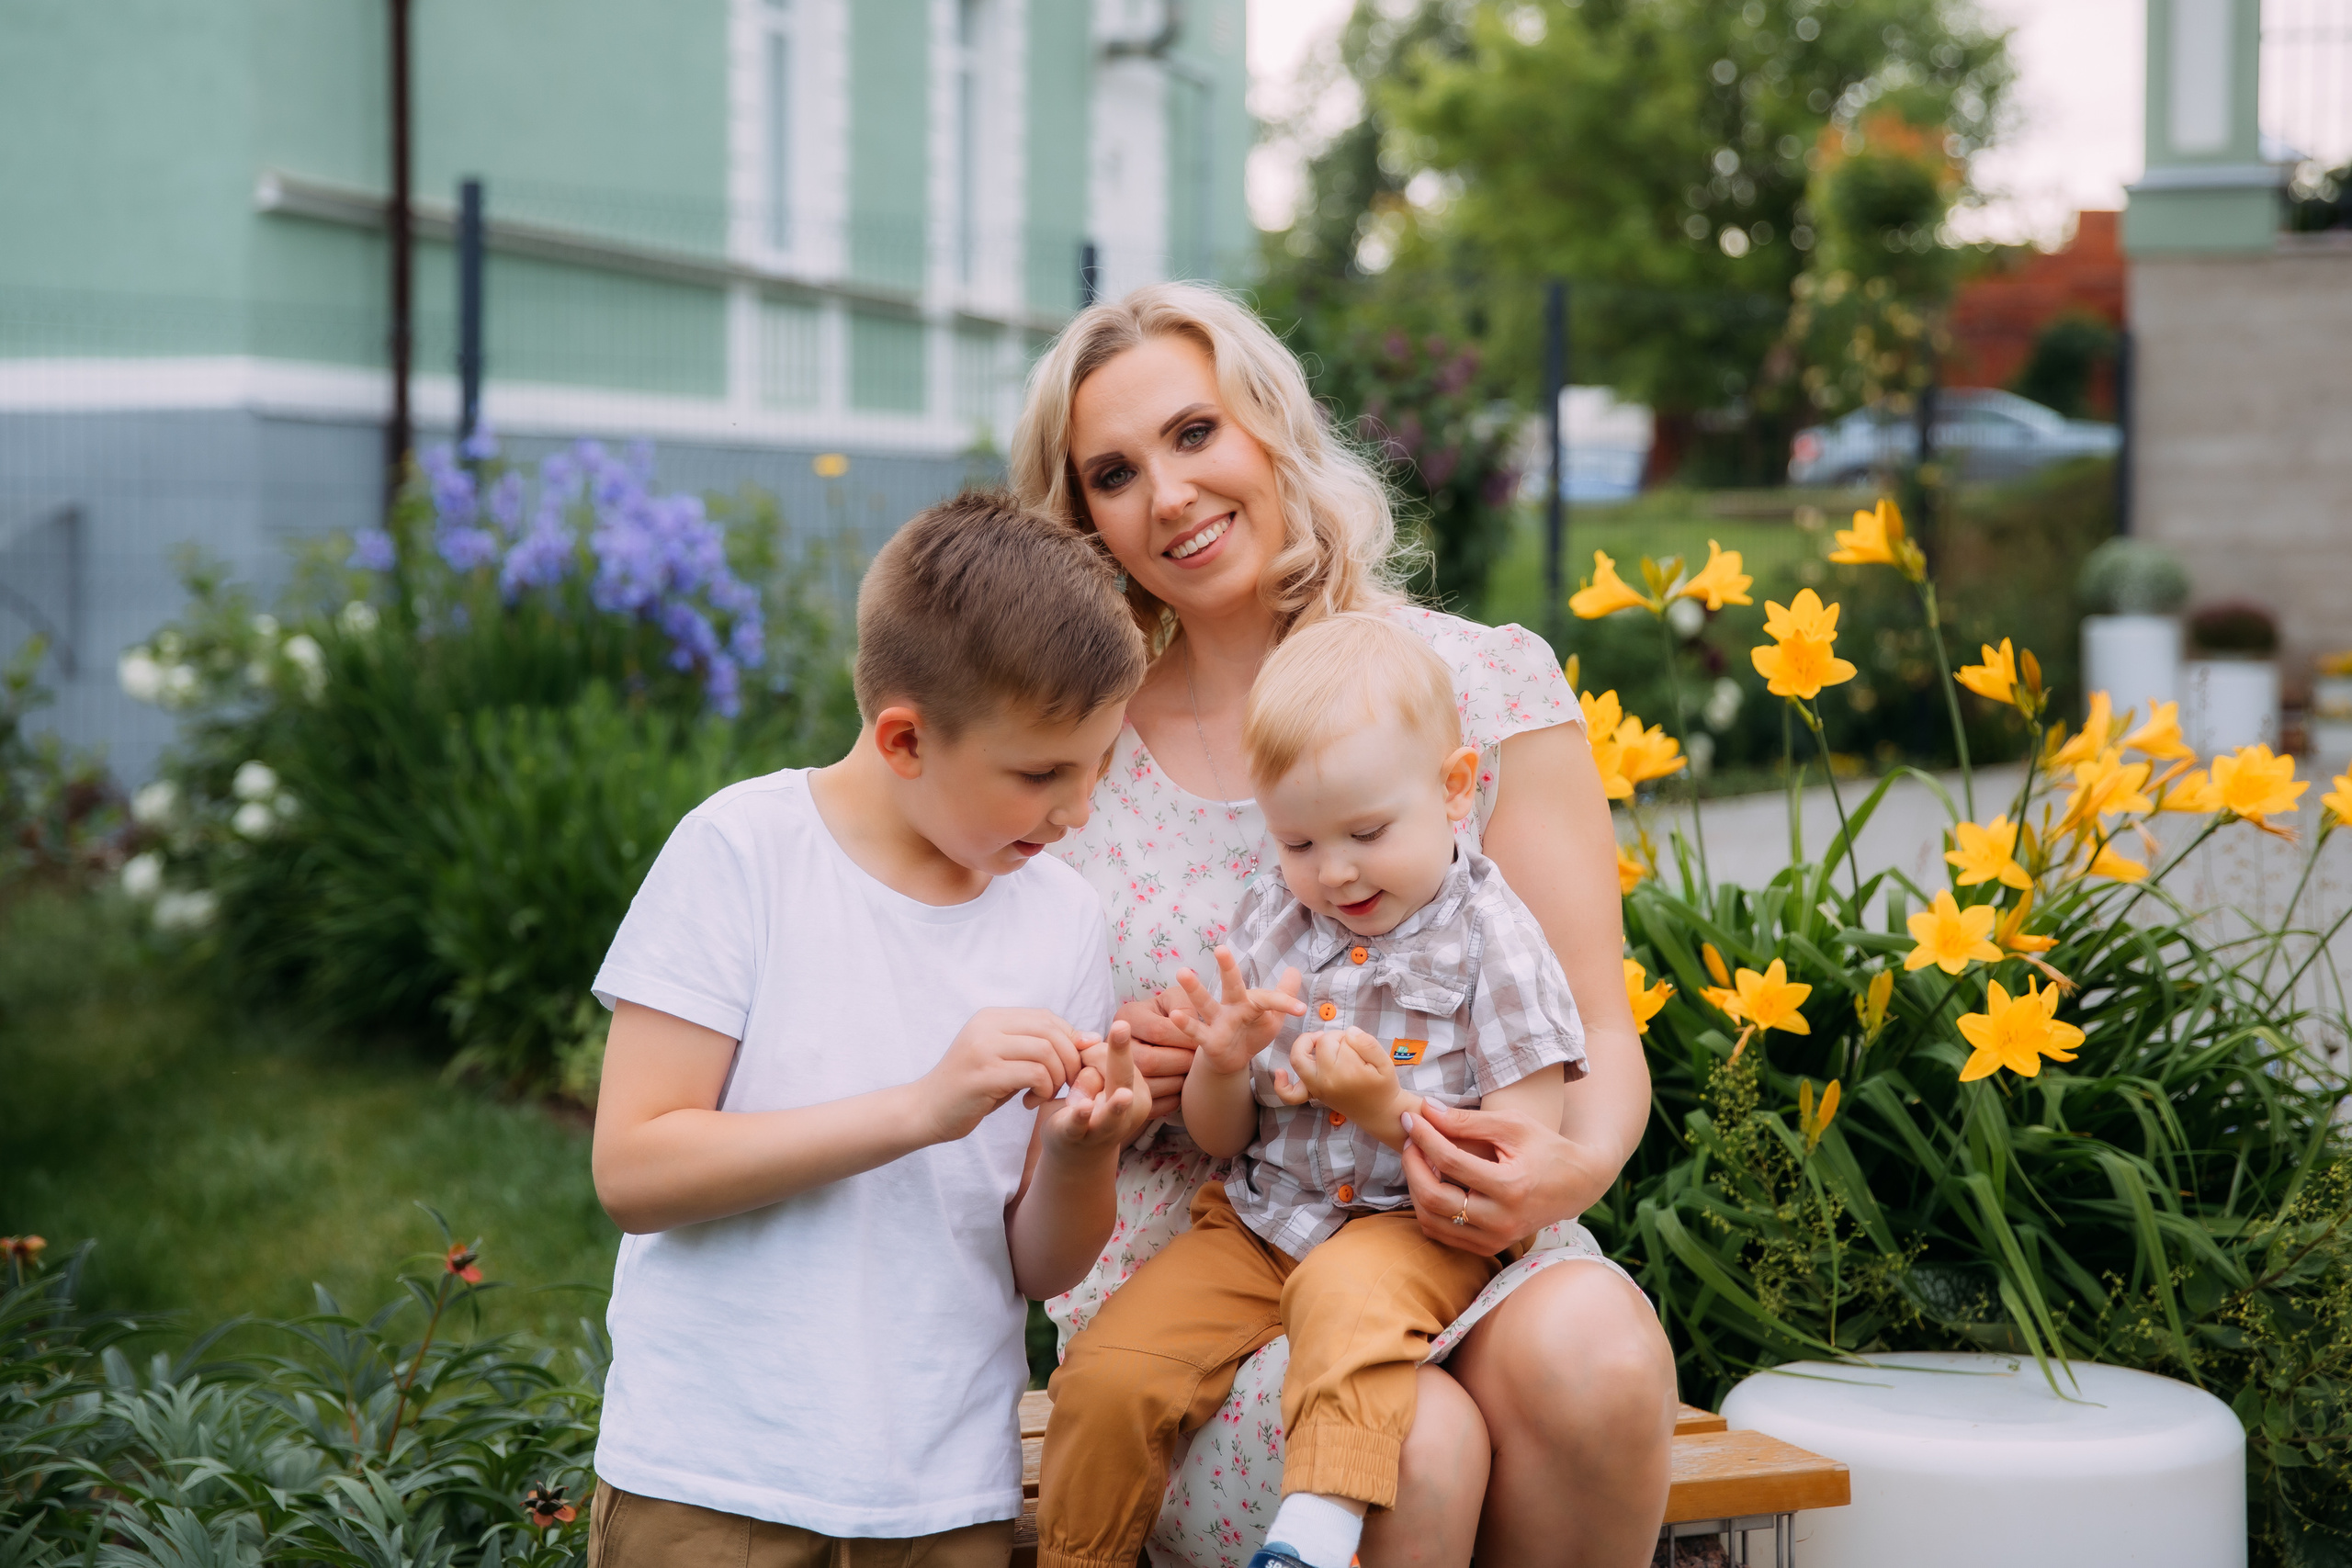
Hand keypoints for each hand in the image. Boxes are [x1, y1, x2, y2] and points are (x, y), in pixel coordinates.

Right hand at [916, 1008, 1083, 1143]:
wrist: (926, 1111)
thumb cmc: (972, 1089)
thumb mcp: (1006, 1061)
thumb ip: (1040, 1047)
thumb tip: (1090, 1038)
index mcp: (992, 1017)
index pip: (1047, 1018)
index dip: (1068, 1042)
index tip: (1069, 1068)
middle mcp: (987, 1026)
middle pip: (1051, 1031)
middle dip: (1069, 1060)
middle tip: (1066, 1084)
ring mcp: (983, 1048)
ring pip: (1046, 1051)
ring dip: (1058, 1077)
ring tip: (1047, 1093)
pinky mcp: (983, 1074)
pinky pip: (1034, 1074)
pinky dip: (1044, 1089)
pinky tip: (1032, 1101)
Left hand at [1042, 1022, 1148, 1155]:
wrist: (1076, 1155)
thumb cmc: (1088, 1105)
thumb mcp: (1093, 1077)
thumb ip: (1093, 1055)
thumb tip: (1085, 1039)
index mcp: (1138, 1092)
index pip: (1120, 1058)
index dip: (1096, 1051)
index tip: (1083, 1058)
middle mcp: (1130, 1111)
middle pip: (1119, 1073)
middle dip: (1120, 1050)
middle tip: (1119, 1026)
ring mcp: (1107, 1127)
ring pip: (1107, 1101)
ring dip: (1115, 1103)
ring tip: (1122, 1096)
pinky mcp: (1076, 1135)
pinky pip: (1080, 1124)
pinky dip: (1081, 1116)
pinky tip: (1084, 1108)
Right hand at [1117, 995, 1195, 1121]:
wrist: (1160, 1036)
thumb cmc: (1173, 1014)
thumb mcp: (1178, 999)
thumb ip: (1186, 1007)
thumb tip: (1190, 1029)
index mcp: (1128, 1016)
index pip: (1159, 1032)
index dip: (1186, 1039)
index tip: (1202, 1042)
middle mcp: (1114, 1044)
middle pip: (1150, 1061)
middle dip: (1181, 1062)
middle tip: (1197, 1060)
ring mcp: (1116, 1072)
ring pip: (1149, 1085)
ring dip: (1178, 1081)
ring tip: (1189, 1072)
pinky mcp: (1127, 1094)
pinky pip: (1150, 1105)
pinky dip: (1171, 1098)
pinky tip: (1180, 1086)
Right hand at [1171, 949, 1304, 1076]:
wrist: (1234, 1059)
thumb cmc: (1253, 1033)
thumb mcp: (1273, 1017)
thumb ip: (1284, 994)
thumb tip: (1294, 969)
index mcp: (1250, 1001)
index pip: (1268, 998)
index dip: (1285, 1002)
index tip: (1301, 1010)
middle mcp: (1232, 1006)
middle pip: (1230, 985)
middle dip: (1227, 967)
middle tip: (1220, 949)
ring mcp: (1217, 1021)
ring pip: (1205, 1003)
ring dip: (1194, 989)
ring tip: (1182, 972)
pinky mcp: (1207, 1039)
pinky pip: (1196, 1031)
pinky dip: (1185, 1024)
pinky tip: (1175, 1016)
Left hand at [1274, 1027, 1410, 1135]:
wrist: (1380, 1113)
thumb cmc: (1384, 1087)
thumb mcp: (1385, 1063)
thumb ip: (1367, 1044)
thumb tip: (1349, 1032)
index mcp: (1346, 1071)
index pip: (1339, 1039)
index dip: (1349, 1036)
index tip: (1360, 1046)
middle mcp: (1326, 1080)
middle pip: (1321, 1044)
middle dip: (1334, 1038)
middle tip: (1348, 1045)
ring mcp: (1317, 1088)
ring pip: (1298, 1058)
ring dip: (1306, 1044)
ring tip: (1320, 1041)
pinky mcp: (1313, 1094)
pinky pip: (1291, 1093)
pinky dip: (1282, 1084)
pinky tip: (1280, 1072)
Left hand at [1400, 1098, 1615, 1254]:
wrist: (1577, 1185)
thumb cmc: (1546, 1148)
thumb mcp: (1512, 1125)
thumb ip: (1468, 1120)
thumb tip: (1425, 1110)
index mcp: (1511, 1187)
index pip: (1451, 1161)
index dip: (1424, 1137)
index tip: (1411, 1118)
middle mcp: (1502, 1220)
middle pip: (1434, 1198)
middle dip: (1412, 1165)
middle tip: (1410, 1140)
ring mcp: (1496, 1239)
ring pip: (1432, 1221)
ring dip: (1416, 1188)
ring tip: (1419, 1159)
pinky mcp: (1490, 1247)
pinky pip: (1443, 1234)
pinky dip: (1428, 1209)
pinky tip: (1431, 1182)